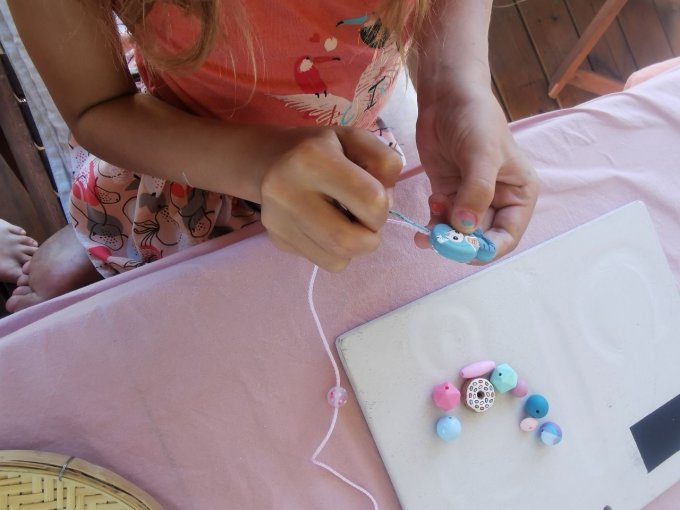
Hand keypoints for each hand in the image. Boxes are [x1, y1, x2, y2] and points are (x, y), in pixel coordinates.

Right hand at [259, 126, 402, 271]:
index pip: (371, 202)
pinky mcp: (277, 240)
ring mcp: (278, 220)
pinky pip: (322, 262)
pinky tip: (327, 228)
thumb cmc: (321, 149)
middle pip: (350, 242)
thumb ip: (384, 162)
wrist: (268, 159)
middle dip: (370, 237)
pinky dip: (335, 252)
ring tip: (346, 222)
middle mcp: (288, 192)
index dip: (384, 205)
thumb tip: (386, 203)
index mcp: (312, 159)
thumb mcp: (357, 139)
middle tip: (365, 221)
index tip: (374, 197)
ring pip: (337, 260)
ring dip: (354, 247)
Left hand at [414, 87, 538, 260]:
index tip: (462, 251)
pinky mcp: (449, 193)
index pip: (507, 236)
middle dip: (459, 245)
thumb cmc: (475, 119)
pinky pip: (442, 220)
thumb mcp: (481, 154)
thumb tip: (466, 227)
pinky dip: (433, 224)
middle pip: (480, 239)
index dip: (486, 249)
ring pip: (458, 233)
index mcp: (519, 195)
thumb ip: (477, 191)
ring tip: (424, 233)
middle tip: (435, 243)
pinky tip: (427, 212)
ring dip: (442, 236)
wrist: (446, 96)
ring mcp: (472, 199)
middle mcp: (498, 201)